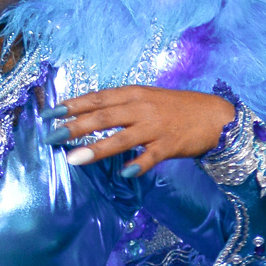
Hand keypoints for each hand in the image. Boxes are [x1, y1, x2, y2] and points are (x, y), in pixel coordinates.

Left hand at [51, 86, 235, 176]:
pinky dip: (136, 164)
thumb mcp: (147, 99)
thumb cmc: (176, 109)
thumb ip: (121, 106)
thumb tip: (89, 116)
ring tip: (73, 159)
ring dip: (96, 149)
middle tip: (52, 137)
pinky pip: (150, 156)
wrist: (215, 116)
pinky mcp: (169, 145)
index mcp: (134, 94)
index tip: (50, 112)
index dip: (73, 105)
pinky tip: (123, 172)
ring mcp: (155, 127)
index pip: (97, 97)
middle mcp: (141, 108)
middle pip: (103, 116)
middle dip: (75, 126)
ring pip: (121, 137)